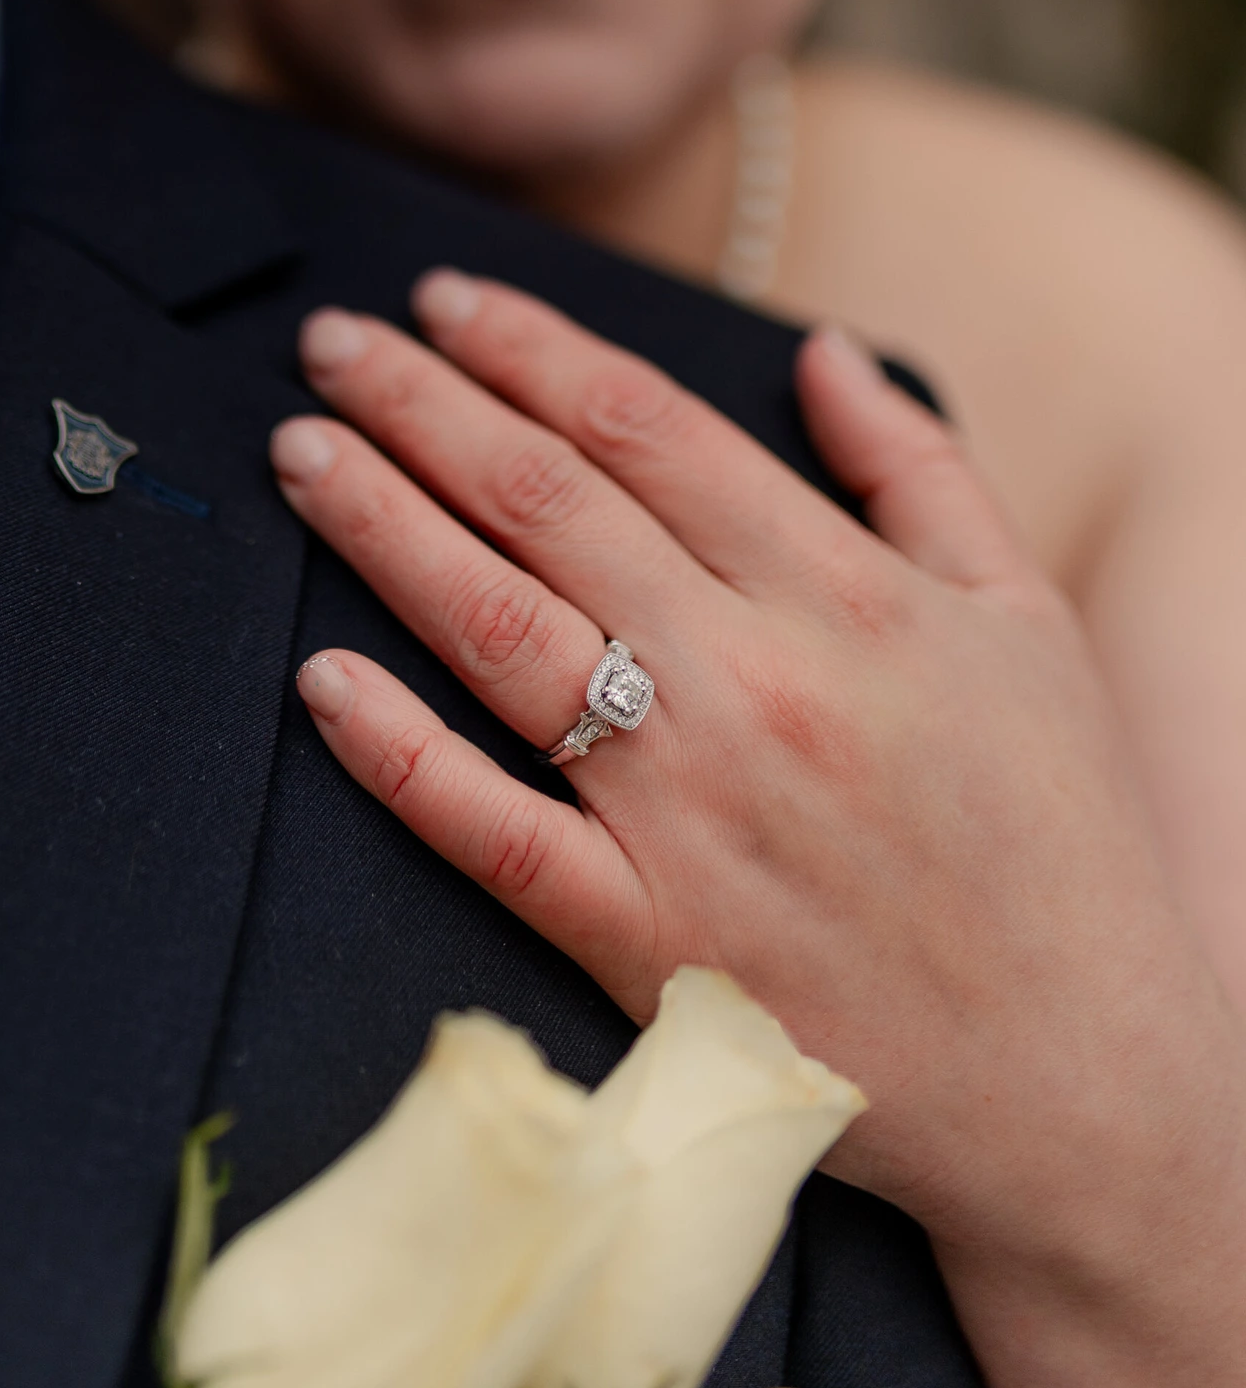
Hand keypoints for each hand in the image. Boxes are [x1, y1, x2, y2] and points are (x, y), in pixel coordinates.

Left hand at [268, 273, 1245, 1387]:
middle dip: (421, 402)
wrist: (1085, 1085)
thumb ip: (918, 466)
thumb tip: (819, 348)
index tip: (446, 302)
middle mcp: (750, 682)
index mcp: (843, 593)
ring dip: (382, 525)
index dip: (527, 347)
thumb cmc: (1061, 839)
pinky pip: (490, 829)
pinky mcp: (643, 939)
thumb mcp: (1025, 616)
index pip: (642, 426)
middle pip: (543, 502)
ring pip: (494, 631)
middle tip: (331, 342)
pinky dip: (397, 753)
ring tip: (302, 450)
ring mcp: (686, 813)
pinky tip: (320, 681)